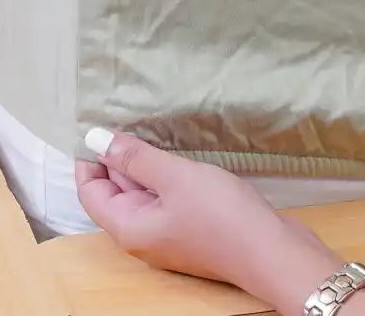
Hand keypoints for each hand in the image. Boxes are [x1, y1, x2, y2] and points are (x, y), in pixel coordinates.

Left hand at [76, 128, 347, 312]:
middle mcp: (143, 234)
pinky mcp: (191, 226)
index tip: (98, 121)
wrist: (275, 251)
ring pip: (143, 190)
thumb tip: (93, 139)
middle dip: (118, 154)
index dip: (89, 157)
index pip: (91, 190)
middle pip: (116, 189)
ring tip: (149, 124)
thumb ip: (133, 156)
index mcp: (129, 228)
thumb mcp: (173, 177)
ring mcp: (168, 232)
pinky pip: (165, 194)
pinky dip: (165, 172)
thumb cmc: (221, 215)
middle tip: (125, 113)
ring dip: (144, 161)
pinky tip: (175, 149)